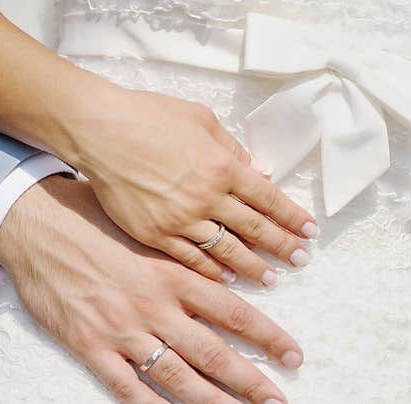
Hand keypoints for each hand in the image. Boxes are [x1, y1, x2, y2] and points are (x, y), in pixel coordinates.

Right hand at [0, 176, 303, 403]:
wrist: (34, 224)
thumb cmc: (94, 220)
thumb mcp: (149, 231)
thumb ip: (188, 255)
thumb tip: (232, 270)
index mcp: (173, 275)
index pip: (234, 312)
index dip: (268, 337)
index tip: (294, 357)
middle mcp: (154, 306)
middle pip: (213, 351)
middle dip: (251, 383)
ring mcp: (121, 329)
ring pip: (176, 374)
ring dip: (211, 401)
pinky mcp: (88, 346)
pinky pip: (124, 384)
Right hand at [61, 81, 318, 285]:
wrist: (100, 132)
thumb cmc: (149, 117)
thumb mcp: (200, 119)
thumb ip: (231, 149)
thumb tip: (255, 172)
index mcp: (223, 167)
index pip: (269, 198)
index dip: (292, 217)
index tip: (310, 232)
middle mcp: (208, 197)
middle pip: (255, 229)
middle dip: (282, 246)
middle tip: (301, 261)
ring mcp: (181, 220)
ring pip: (227, 250)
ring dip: (253, 267)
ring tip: (272, 279)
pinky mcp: (156, 234)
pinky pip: (191, 258)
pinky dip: (212, 270)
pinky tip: (228, 278)